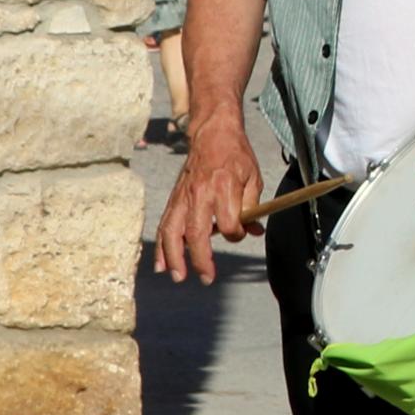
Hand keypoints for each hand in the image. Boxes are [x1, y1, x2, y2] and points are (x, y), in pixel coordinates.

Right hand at [155, 119, 261, 280]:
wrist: (212, 135)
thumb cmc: (236, 156)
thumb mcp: (253, 178)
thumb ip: (252, 207)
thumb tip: (253, 230)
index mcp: (223, 188)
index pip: (228, 223)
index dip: (236, 234)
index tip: (241, 232)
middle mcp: (200, 194)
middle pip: (197, 233)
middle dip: (200, 259)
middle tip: (207, 278)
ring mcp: (183, 197)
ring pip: (173, 232)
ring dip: (174, 257)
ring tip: (178, 277)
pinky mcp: (173, 200)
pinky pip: (164, 226)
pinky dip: (161, 246)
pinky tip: (161, 264)